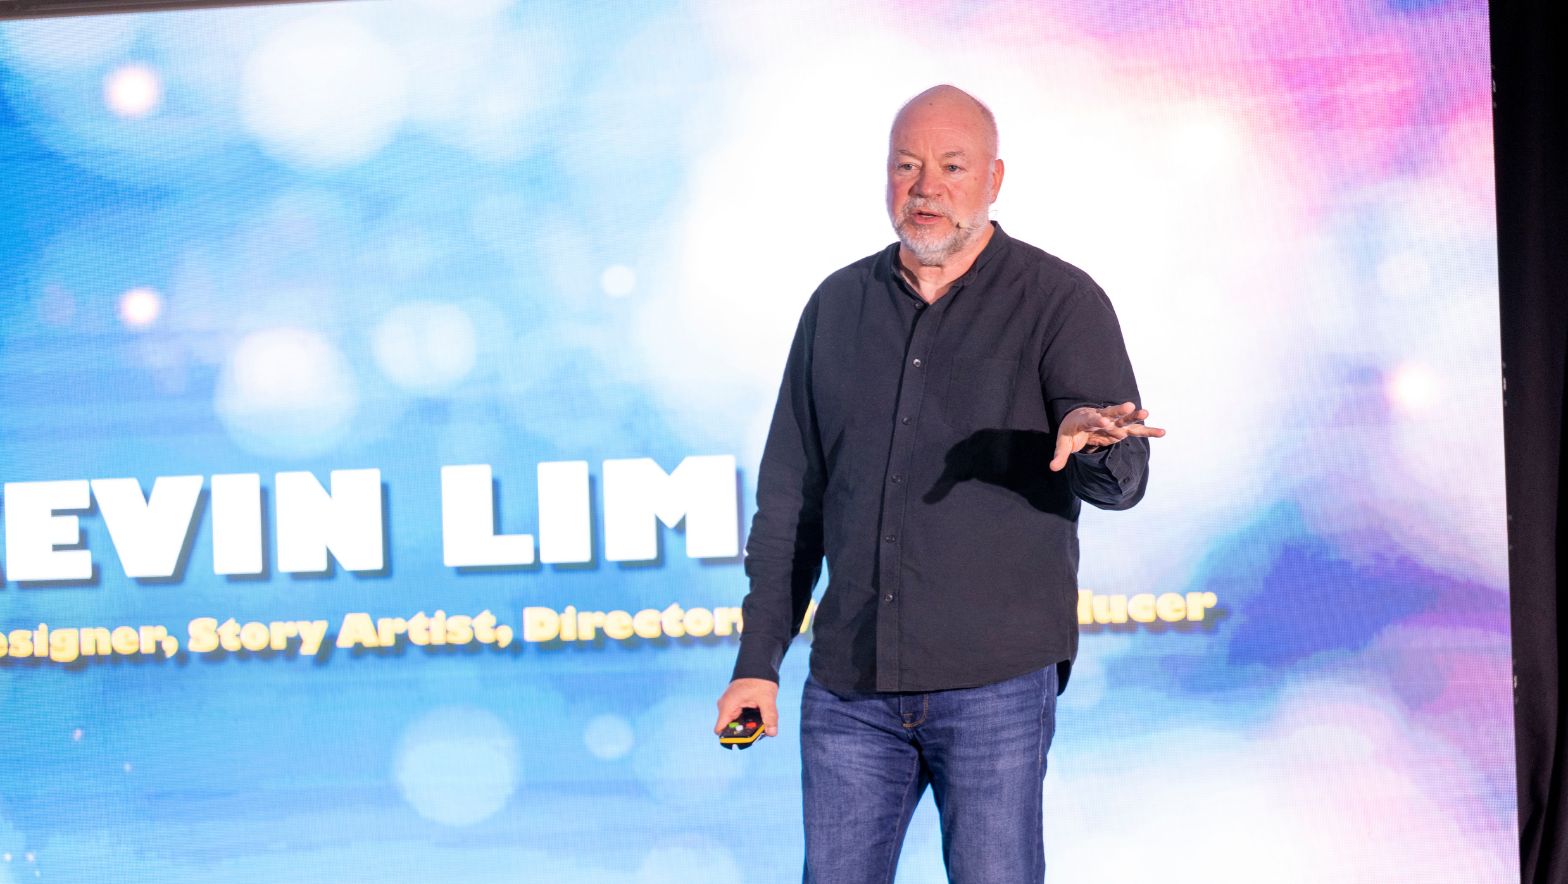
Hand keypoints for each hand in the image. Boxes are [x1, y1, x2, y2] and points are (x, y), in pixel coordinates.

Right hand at [714, 677, 779, 737]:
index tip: (745, 739)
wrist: (757, 664)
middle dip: (743, 731)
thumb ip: (769, 716)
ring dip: (747, 724)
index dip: (730, 738)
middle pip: (730, 727)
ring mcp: (729, 704)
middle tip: (758, 732)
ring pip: (736, 722)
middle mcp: (725, 706)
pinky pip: (739, 716)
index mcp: (727, 706)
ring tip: (760, 723)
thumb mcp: (767, 699)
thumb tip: (772, 733)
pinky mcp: (735, 703)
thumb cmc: (759, 680)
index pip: (720, 730)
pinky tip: (758, 716)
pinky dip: (748, 718)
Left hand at [1049, 402, 1164, 471]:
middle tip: (1129, 406)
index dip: (1097, 420)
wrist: (1079, 421)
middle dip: (1119, 411)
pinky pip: (1136, 431)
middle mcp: (1101, 418)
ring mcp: (1113, 423)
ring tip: (1146, 412)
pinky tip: (1162, 432)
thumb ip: (1060, 455)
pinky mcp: (1121, 430)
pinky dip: (1148, 431)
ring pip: (1125, 419)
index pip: (1091, 419)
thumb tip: (1053, 468)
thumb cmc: (1071, 431)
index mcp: (1085, 419)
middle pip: (1110, 413)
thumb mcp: (1063, 442)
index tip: (1104, 421)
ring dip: (1135, 416)